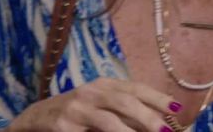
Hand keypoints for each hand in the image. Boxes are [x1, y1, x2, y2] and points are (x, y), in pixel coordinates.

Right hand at [9, 78, 180, 131]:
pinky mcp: (64, 125)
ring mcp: (77, 108)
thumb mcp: (99, 104)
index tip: (176, 110)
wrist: (36, 118)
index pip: (134, 88)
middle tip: (165, 130)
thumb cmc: (77, 113)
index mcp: (103, 84)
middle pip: (124, 101)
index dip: (157, 97)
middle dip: (148, 117)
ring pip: (109, 120)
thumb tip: (156, 121)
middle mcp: (91, 92)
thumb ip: (124, 110)